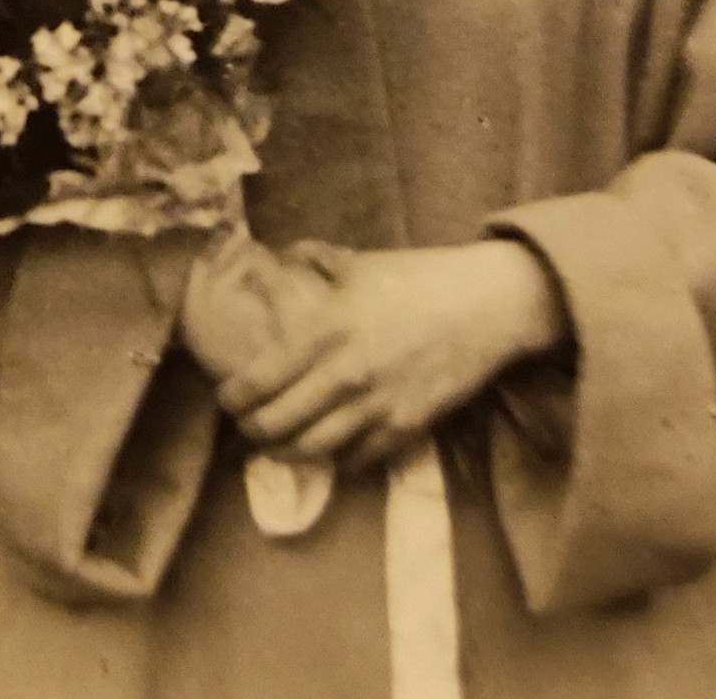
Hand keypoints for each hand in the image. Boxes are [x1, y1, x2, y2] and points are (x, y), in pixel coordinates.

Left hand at [205, 240, 568, 474]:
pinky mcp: (407, 426)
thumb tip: (274, 256)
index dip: (232, 399)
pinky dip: (336, 460)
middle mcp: (345, 373)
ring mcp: (377, 405)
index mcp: (324, 329)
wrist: (489, 304)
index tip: (226, 399)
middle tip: (244, 428)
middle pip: (277, 425)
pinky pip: (358, 459)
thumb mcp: (356, 263)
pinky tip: (329, 449)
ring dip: (286, 453)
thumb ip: (309, 262)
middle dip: (251, 432)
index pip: (258, 381)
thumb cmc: (420, 277)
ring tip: (275, 446)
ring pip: (312, 450)